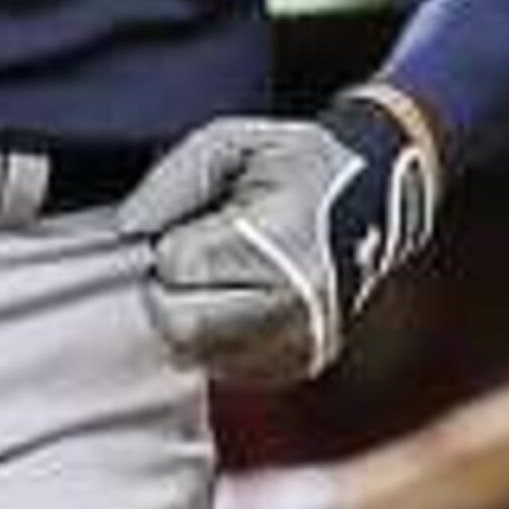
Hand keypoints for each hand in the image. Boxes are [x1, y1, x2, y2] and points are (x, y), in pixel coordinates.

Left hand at [120, 93, 441, 387]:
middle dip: (170, 289)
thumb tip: (130, 229)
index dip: (171, 243)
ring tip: (224, 277)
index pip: (179, 265)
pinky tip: (239, 301)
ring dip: (189, 314)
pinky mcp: (298, 365)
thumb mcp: (231, 144)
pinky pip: (221, 365)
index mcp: (282, 240)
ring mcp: (302, 341)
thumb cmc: (294, 166)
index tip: (197, 226)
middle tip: (198, 259)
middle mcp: (298, 302)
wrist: (378, 201)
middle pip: (179, 322)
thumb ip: (173, 179)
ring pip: (193, 350)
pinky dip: (214, 337)